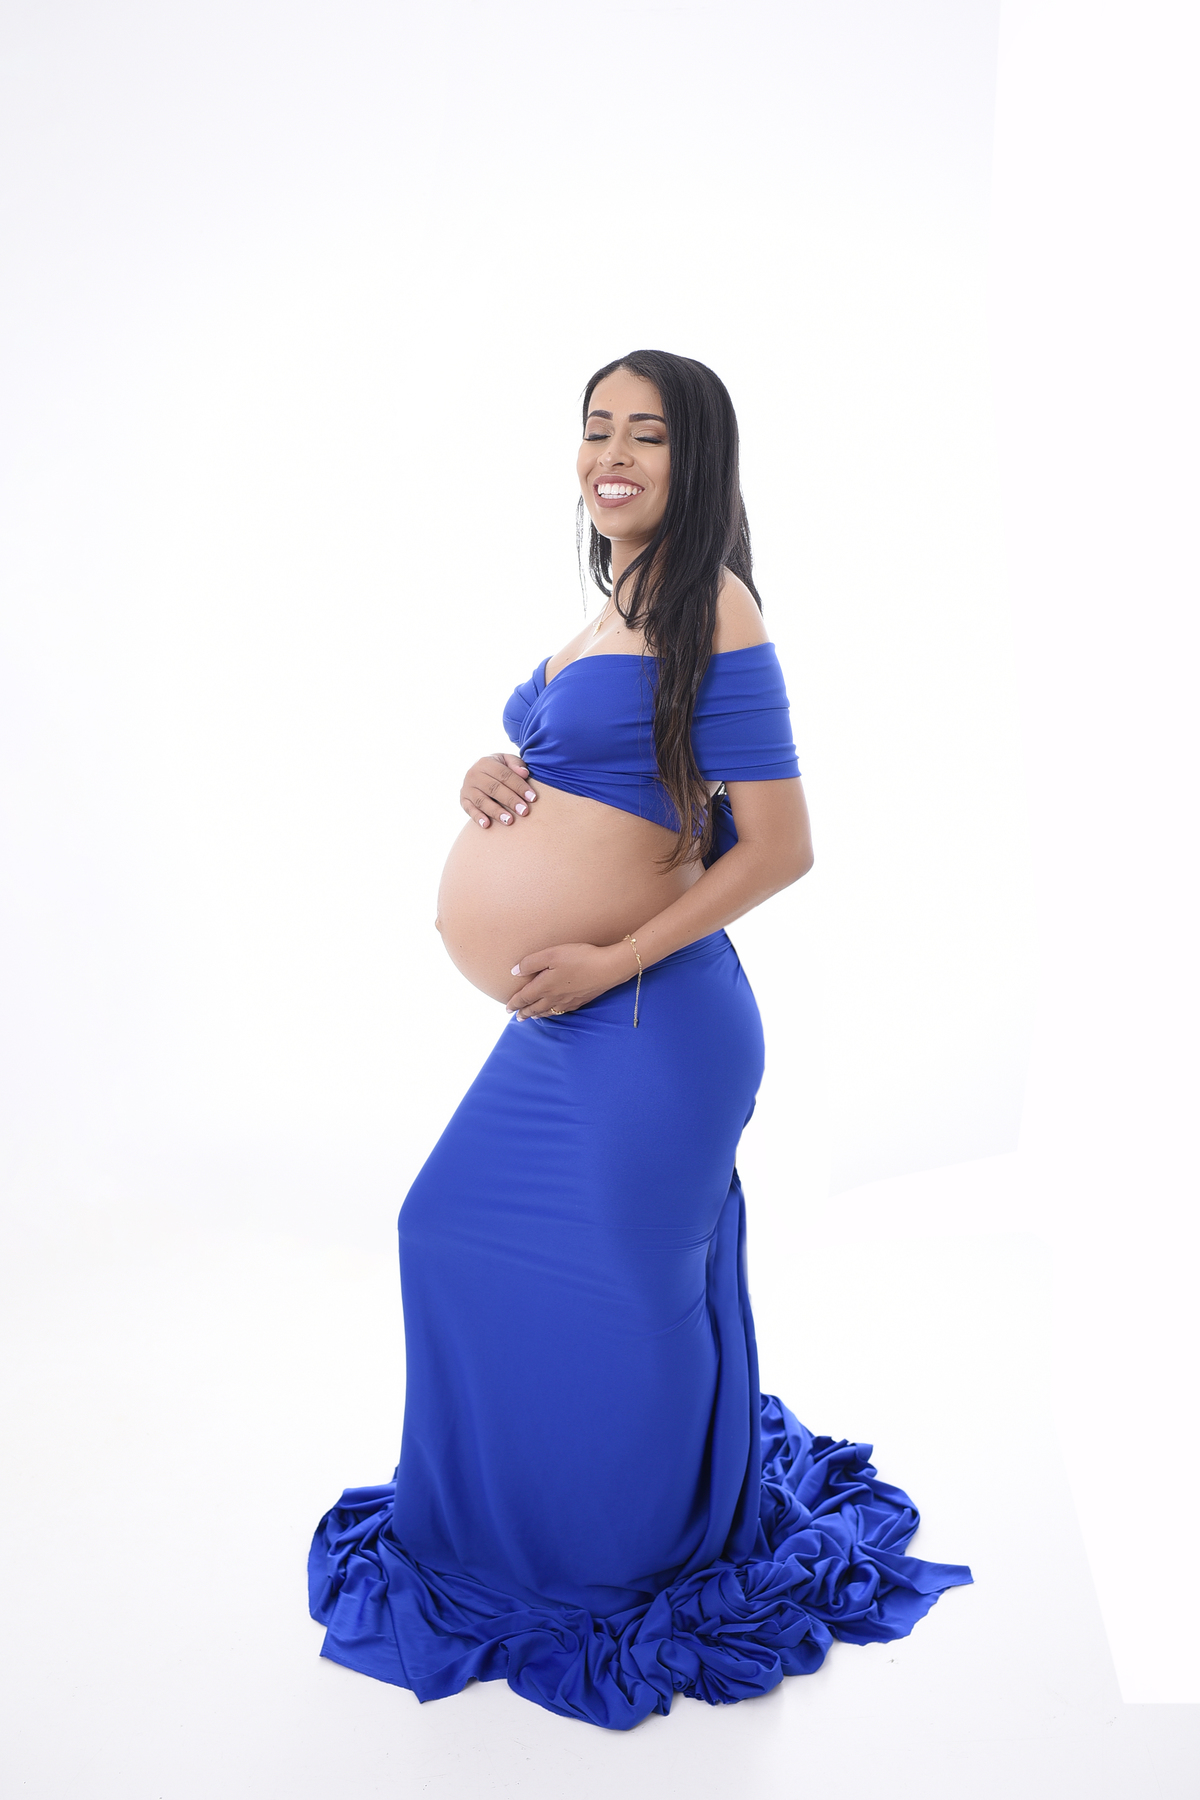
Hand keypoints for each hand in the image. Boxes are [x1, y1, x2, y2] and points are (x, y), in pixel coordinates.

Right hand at [460, 753, 537, 827]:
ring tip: (509, 821)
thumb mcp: (507, 761)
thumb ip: (517, 764)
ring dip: (496, 811)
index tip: (532, 797)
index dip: (519, 786)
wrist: (479, 772)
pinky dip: (477, 817)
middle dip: (510, 800)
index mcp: (485, 762)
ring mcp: (467, 788)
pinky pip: (470, 810)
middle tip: (524, 811)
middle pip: (493, 788)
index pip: (504, 775)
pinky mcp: (463, 801)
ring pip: (481, 801)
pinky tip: (487, 825)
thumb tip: (524, 773)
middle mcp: (473, 774)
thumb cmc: (499, 768)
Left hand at [506, 941, 632, 1019]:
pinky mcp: (580, 1000)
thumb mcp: (551, 954)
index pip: (524, 998)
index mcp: (544, 987)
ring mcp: (568, 1001)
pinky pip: (561, 1011)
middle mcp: (554, 997)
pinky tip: (555, 1011)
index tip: (507, 1008)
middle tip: (517, 1017)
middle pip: (535, 1008)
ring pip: (548, 1011)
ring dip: (537, 1015)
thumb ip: (530, 963)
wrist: (608, 968)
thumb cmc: (579, 958)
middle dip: (524, 1013)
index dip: (514, 1003)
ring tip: (532, 1017)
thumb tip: (515, 972)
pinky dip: (553, 1013)